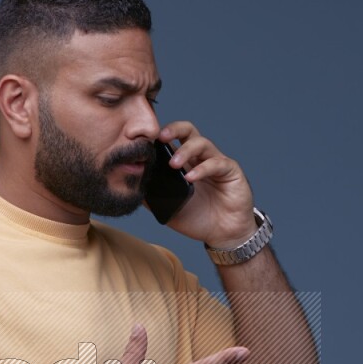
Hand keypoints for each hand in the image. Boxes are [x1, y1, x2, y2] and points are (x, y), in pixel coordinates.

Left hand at [149, 122, 256, 245]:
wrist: (223, 234)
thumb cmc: (198, 218)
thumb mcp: (169, 208)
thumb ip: (152, 197)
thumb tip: (132, 187)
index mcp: (185, 163)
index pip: (173, 140)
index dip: (160, 136)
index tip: (145, 141)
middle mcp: (200, 158)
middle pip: (188, 131)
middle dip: (174, 129)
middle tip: (160, 137)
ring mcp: (216, 162)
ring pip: (202, 143)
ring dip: (186, 151)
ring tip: (173, 164)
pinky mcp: (231, 171)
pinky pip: (216, 163)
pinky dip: (202, 169)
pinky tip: (190, 178)